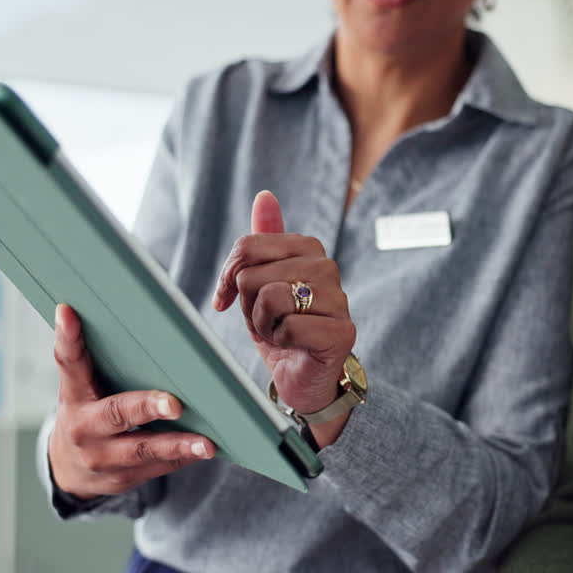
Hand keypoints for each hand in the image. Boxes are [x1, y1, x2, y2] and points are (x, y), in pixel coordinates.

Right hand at [47, 303, 214, 499]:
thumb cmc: (85, 415)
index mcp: (74, 396)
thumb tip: (87, 313)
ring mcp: (103, 457)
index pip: (69, 363)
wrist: (69, 470)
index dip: (68, 338)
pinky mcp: (123, 479)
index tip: (68, 313)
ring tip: (206, 443)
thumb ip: (86, 361)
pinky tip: (205, 449)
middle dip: (147, 408)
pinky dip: (182, 458)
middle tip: (174, 404)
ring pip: (143, 449)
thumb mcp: (78, 389)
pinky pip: (158, 467)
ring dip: (177, 445)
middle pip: (117, 413)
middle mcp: (85, 428)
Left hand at [213, 191, 356, 446]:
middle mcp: (328, 268)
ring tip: (280, 333)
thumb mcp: (261, 284)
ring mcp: (339, 300)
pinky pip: (290, 326)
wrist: (303, 378)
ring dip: (263, 325)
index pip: (247, 246)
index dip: (229, 276)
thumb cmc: (281, 329)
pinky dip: (281, 342)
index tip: (229, 298)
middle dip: (248, 306)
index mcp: (308, 249)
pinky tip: (294, 347)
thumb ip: (261, 242)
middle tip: (267, 321)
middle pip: (253, 274)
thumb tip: (265, 195)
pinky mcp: (342, 332)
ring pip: (271, 298)